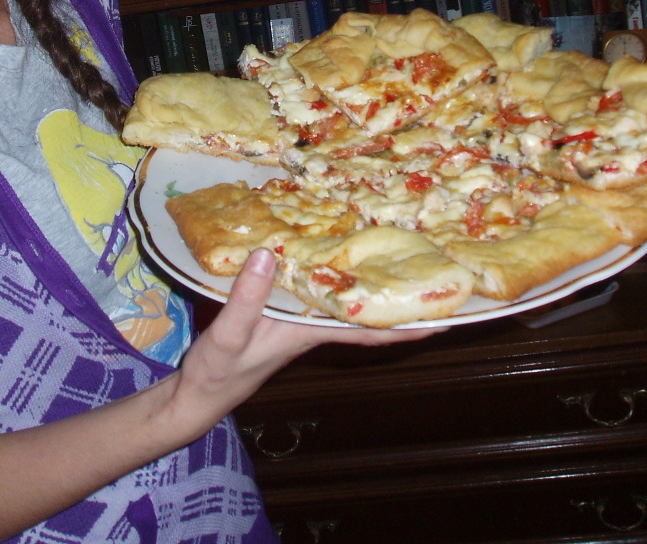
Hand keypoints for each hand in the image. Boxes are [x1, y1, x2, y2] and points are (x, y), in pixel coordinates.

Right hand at [167, 249, 439, 440]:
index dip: (410, 325)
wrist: (198, 394)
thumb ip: (247, 297)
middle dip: (398, 294)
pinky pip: (317, 291)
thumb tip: (270, 254)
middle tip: (430, 266)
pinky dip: (330, 276)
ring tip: (394, 251)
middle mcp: (313, 326)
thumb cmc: (217, 372)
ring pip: (344, 300)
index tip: (448, 315)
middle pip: (366, 311)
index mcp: (310, 333)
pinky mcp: (282, 314)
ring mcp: (299, 321)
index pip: (372, 331)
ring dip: (368, 282)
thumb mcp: (228, 334)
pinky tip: (330, 256)